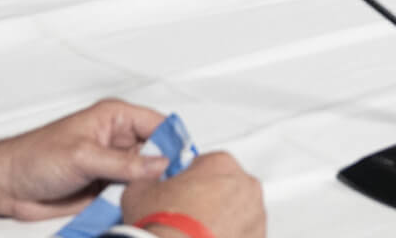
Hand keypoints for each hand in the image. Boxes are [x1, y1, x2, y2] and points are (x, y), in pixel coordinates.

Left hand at [0, 99, 170, 219]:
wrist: (9, 184)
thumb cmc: (34, 156)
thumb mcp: (83, 156)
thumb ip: (123, 163)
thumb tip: (159, 163)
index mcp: (114, 117)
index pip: (157, 124)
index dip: (173, 142)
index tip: (184, 163)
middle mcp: (116, 139)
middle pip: (156, 153)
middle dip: (164, 170)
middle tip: (170, 186)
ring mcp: (113, 165)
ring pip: (146, 177)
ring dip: (149, 189)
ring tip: (152, 199)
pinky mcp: (106, 187)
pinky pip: (130, 195)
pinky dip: (134, 202)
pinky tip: (135, 208)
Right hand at [120, 151, 265, 237]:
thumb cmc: (163, 225)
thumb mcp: (139, 190)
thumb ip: (151, 178)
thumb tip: (149, 183)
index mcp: (221, 163)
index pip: (206, 164)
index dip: (190, 180)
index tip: (181, 193)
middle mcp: (245, 187)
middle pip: (228, 188)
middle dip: (211, 200)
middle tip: (189, 216)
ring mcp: (256, 217)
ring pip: (240, 214)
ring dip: (224, 221)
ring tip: (198, 235)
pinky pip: (245, 236)